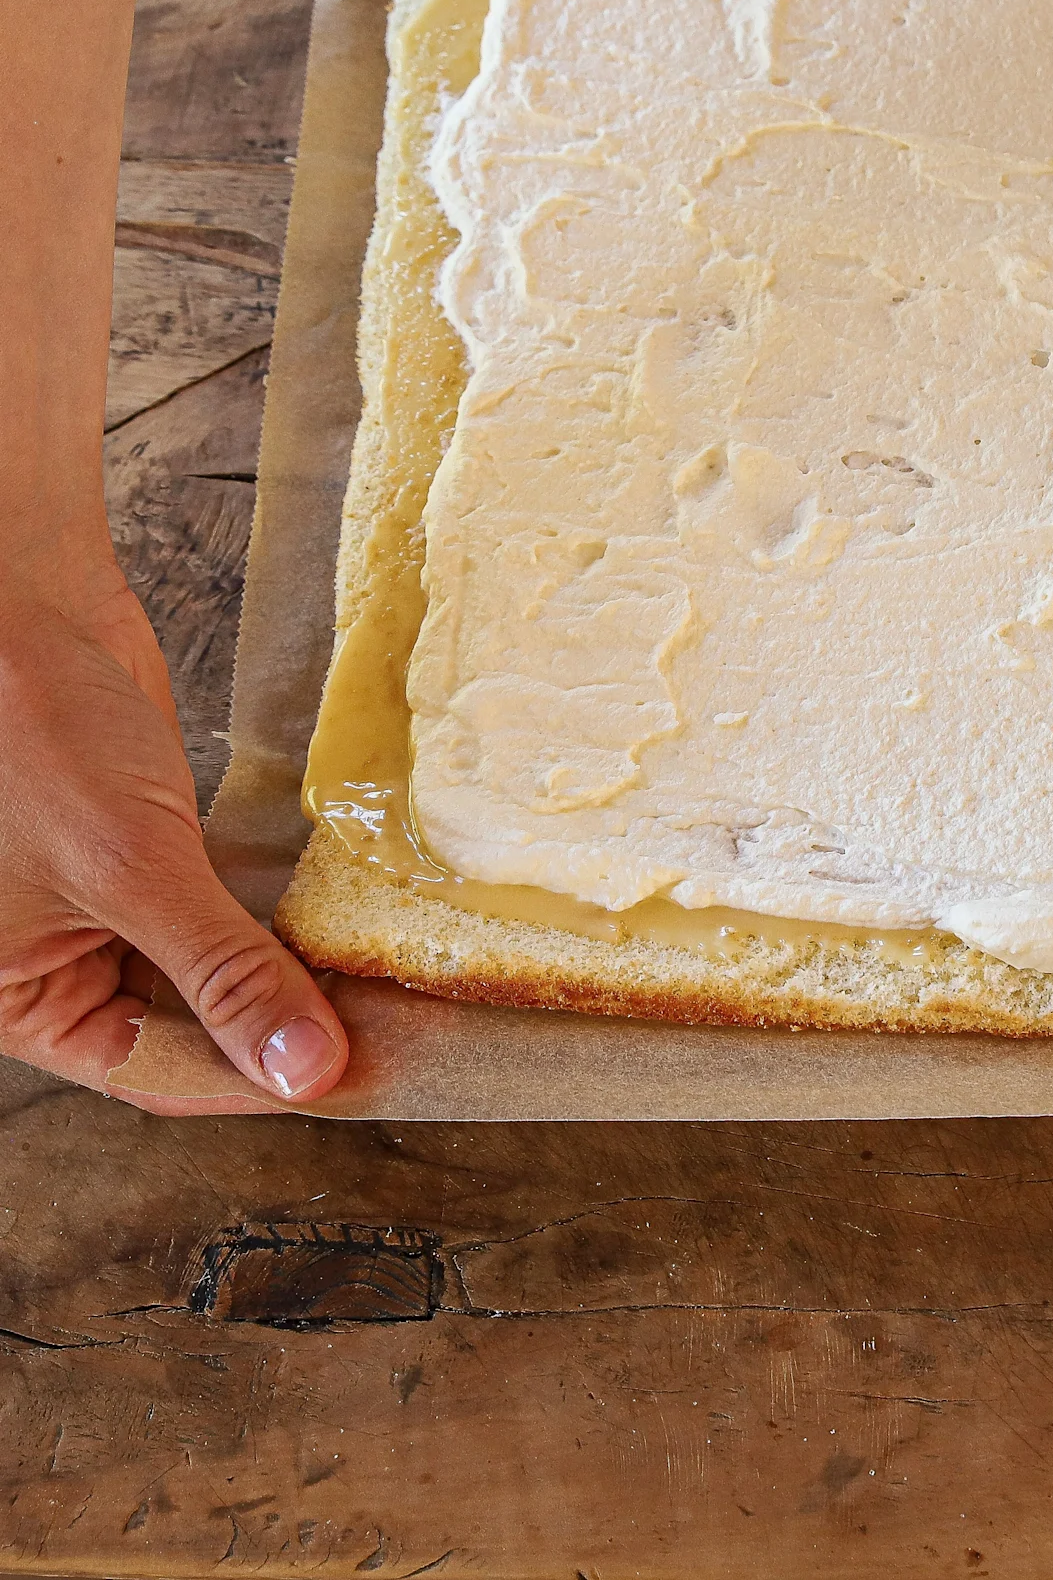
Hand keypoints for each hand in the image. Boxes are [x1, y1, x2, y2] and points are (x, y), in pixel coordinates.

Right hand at [0, 552, 348, 1111]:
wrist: (28, 607)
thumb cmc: (35, 731)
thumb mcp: (130, 867)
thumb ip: (220, 970)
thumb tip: (299, 1069)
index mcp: (25, 1000)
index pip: (156, 1070)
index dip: (252, 1080)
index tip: (348, 1075)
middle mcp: (64, 964)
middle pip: (192, 1028)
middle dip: (279, 1026)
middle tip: (382, 1027)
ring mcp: (113, 907)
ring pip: (214, 968)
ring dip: (286, 969)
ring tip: (377, 979)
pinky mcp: (155, 849)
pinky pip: (223, 905)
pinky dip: (275, 915)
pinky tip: (338, 919)